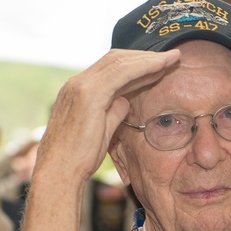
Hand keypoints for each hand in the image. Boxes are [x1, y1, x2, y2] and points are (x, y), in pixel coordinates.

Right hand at [34, 48, 180, 184]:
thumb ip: (113, 112)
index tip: (159, 66)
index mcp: (78, 90)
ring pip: (120, 62)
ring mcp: (81, 86)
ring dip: (148, 59)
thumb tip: (125, 101)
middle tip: (170, 57)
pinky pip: (121, 73)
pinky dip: (143, 67)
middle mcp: (77, 83)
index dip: (136, 64)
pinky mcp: (89, 95)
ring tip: (171, 59)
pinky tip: (161, 66)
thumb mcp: (100, 131)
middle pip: (115, 59)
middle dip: (144, 57)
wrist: (59, 173)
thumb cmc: (77, 159)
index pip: (110, 68)